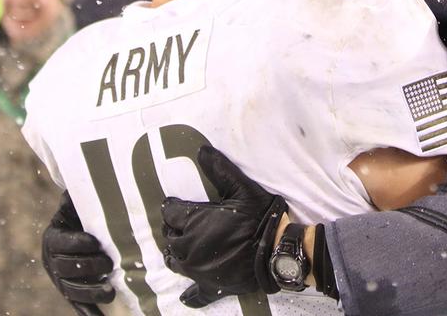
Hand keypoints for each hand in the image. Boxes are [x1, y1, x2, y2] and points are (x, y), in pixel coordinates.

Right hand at [43, 192, 115, 314]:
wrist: (88, 229)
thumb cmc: (89, 212)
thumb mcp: (82, 201)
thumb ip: (85, 193)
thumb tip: (92, 175)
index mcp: (54, 236)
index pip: (60, 242)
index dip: (76, 243)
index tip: (94, 242)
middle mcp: (53, 261)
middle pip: (65, 269)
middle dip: (86, 267)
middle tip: (107, 263)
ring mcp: (61, 280)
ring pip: (71, 289)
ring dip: (90, 292)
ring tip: (109, 291)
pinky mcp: (72, 293)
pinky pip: (78, 306)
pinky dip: (88, 313)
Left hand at [162, 145, 287, 307]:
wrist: (276, 251)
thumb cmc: (258, 218)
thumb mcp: (241, 189)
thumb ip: (219, 170)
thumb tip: (201, 150)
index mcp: (192, 222)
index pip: (170, 213)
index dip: (172, 207)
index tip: (175, 204)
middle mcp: (188, 247)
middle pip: (170, 237)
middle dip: (173, 228)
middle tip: (181, 222)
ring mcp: (197, 270)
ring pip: (175, 262)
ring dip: (176, 253)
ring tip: (182, 247)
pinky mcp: (210, 286)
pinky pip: (194, 293)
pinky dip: (189, 294)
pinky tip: (186, 295)